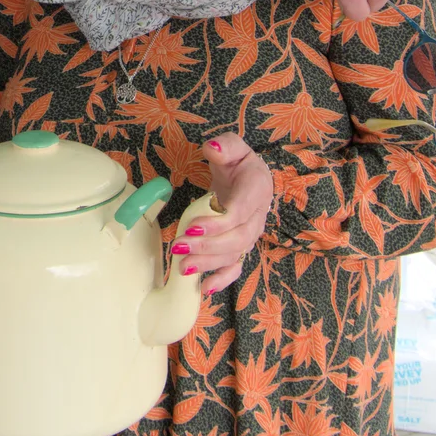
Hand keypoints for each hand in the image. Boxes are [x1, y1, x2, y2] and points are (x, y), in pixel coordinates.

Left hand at [173, 135, 273, 292]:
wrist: (251, 179)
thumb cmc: (239, 164)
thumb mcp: (233, 148)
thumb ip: (225, 146)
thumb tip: (212, 148)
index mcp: (256, 191)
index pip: (240, 212)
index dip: (218, 223)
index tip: (193, 227)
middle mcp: (257, 217)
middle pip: (236, 239)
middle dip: (207, 247)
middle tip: (179, 248)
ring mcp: (249, 236)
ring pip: (233, 255)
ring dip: (208, 264)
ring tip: (182, 268)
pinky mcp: (241, 247)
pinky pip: (236, 268)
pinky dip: (222, 280)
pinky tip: (204, 288)